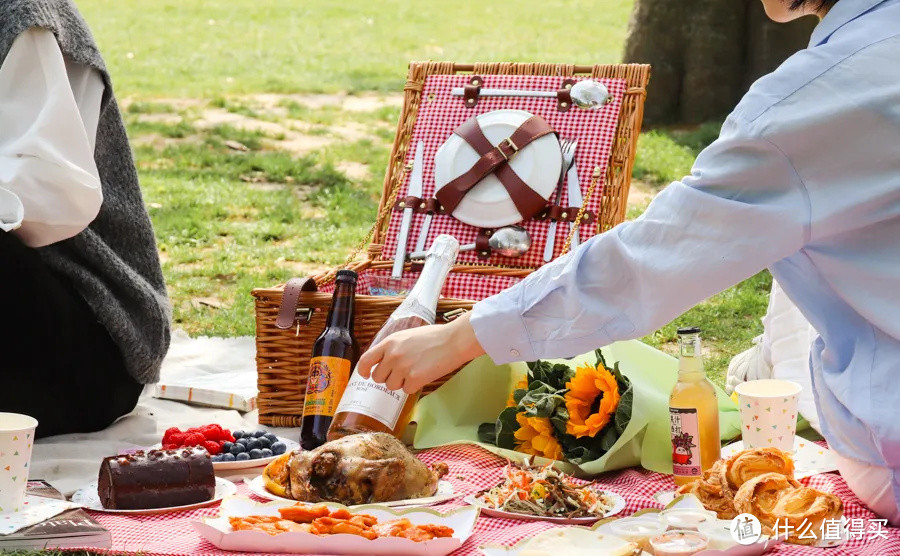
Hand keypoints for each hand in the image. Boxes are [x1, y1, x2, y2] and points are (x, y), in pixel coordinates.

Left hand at [356, 312, 485, 393]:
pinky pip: (406, 390)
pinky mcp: (414, 379)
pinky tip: (424, 374)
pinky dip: (414, 386)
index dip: (363, 370)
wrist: (454, 341)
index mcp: (389, 342)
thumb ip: (393, 347)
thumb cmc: (434, 337)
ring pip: (391, 386)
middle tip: (401, 373)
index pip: (365, 360)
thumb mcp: (407, 336)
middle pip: (378, 377)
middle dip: (388, 378)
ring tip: (415, 371)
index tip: (366, 375)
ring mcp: (403, 368)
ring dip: (402, 382)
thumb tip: (383, 361)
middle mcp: (393, 355)